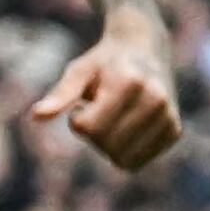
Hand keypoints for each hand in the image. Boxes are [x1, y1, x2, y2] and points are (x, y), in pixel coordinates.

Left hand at [32, 14, 182, 171]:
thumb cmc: (103, 62)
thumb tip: (35, 117)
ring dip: (108, 144)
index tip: (82, 104)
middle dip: (93, 133)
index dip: (77, 120)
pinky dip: (124, 151)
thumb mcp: (79, 71)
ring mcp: (168, 116)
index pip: (88, 127)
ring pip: (122, 159)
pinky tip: (127, 127)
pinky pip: (137, 162)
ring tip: (113, 117)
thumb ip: (60, 95)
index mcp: (129, 83)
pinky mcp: (174, 131)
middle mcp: (155, 100)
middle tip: (98, 110)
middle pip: (105, 145)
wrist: (145, 48)